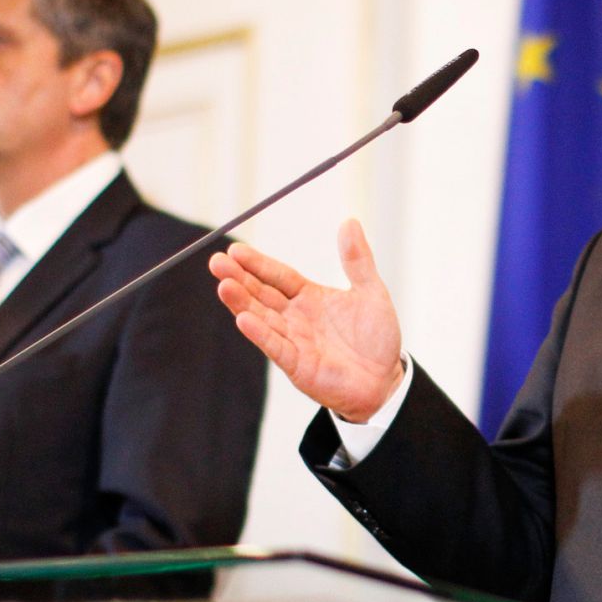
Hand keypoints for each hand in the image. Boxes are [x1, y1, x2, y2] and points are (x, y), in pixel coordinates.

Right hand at [209, 219, 404, 421]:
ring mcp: (294, 341)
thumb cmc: (377, 338)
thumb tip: (349, 221)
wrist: (385, 380)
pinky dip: (260, 333)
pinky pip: (276, 346)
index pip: (278, 276)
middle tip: (216, 261)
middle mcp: (296, 318)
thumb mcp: (371, 292)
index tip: (235, 249)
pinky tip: (243, 318)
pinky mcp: (298, 365)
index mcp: (309, 298)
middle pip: (262, 294)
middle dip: (239, 278)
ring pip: (262, 318)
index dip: (258, 263)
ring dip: (242, 302)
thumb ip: (358, 260)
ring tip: (223, 285)